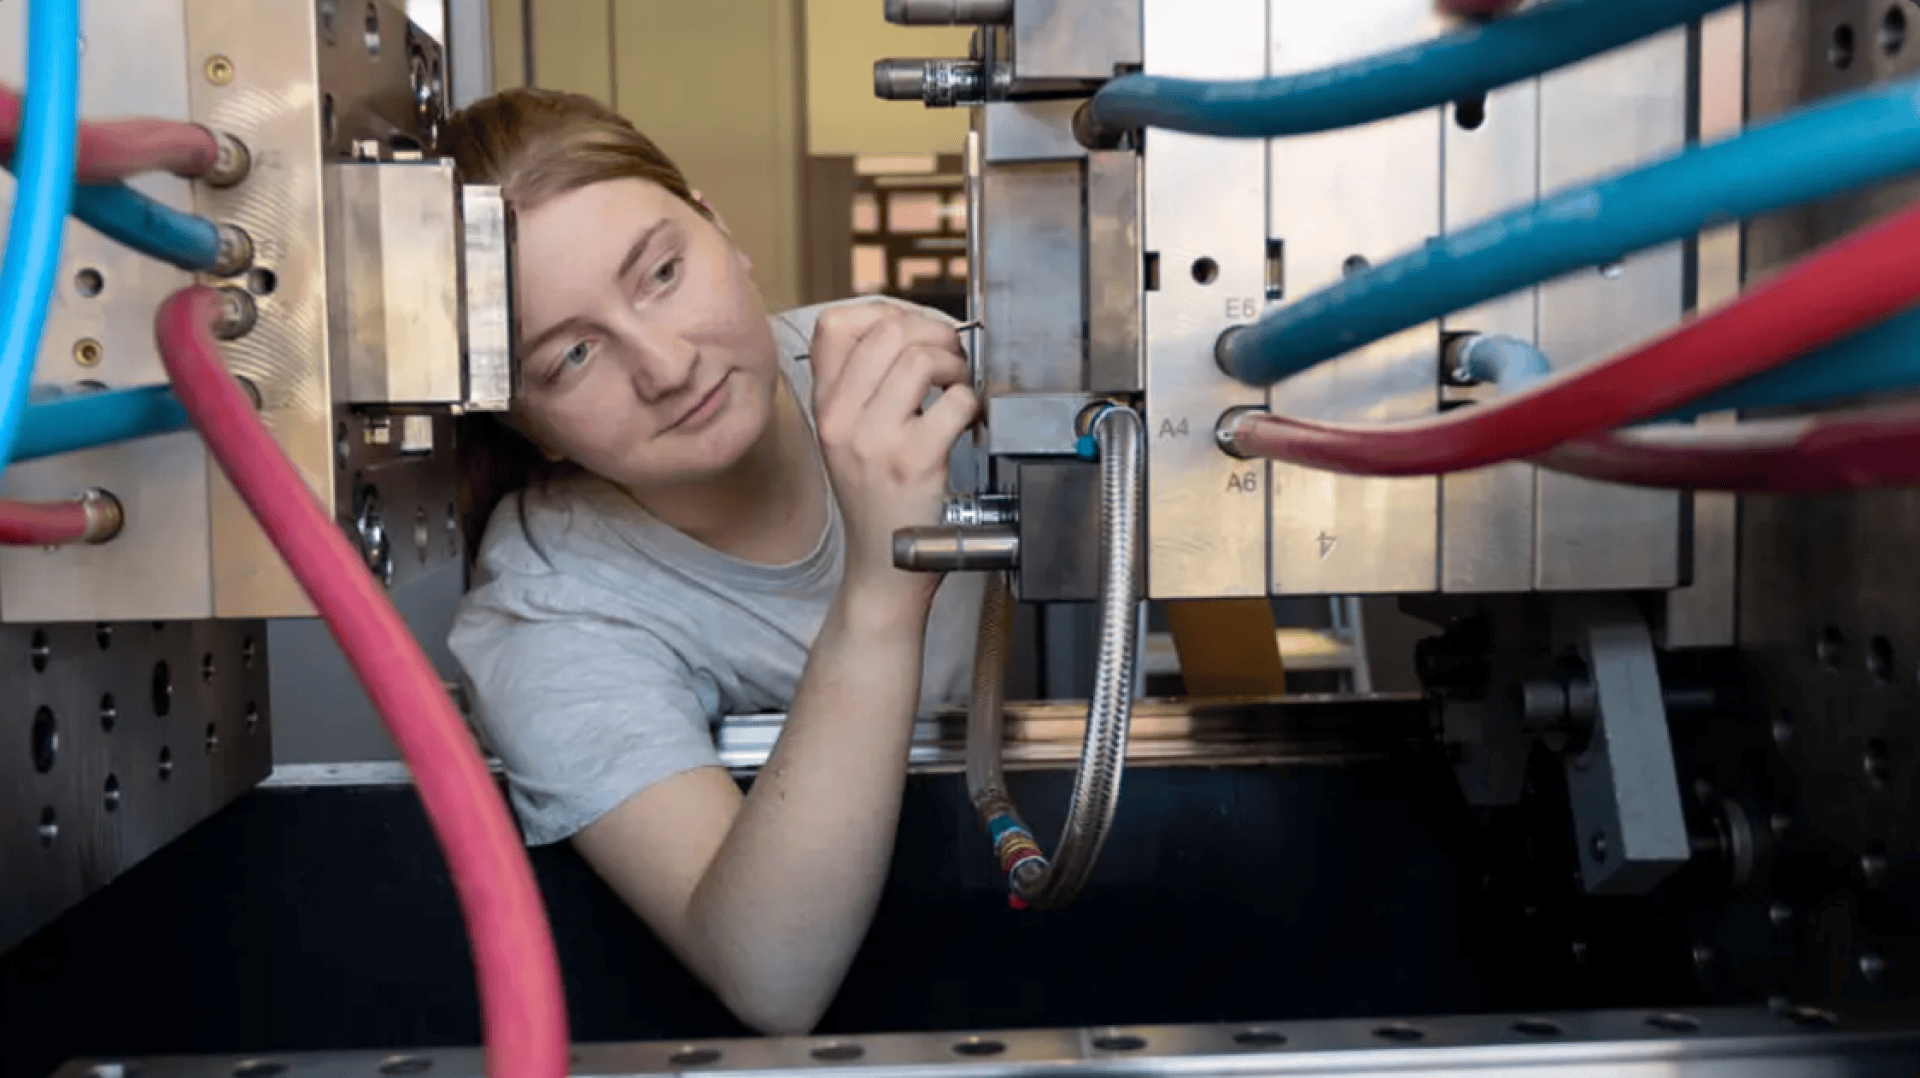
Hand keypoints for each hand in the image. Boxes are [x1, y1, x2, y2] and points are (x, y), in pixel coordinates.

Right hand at [808, 303, 977, 607]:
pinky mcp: (914, 462)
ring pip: (921, 358)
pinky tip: (966, 419)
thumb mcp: (845, 435)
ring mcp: (875, 441)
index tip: (913, 330)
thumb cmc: (875, 496)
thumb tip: (909, 326)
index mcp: (823, 406)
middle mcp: (841, 419)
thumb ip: (860, 383)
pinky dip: (972, 403)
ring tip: (957, 386)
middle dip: (934, 333)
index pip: (836, 324)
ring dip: (954, 365)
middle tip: (950, 357)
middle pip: (888, 330)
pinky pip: (955, 402)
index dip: (885, 312)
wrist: (882, 565)